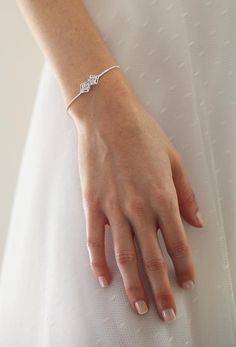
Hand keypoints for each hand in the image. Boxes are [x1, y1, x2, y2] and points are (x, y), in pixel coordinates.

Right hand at [71, 74, 205, 321]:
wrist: (108, 118)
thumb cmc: (142, 135)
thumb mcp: (174, 160)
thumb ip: (186, 195)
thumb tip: (197, 222)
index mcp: (162, 196)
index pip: (177, 242)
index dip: (185, 267)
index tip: (188, 284)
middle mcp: (138, 207)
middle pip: (152, 257)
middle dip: (162, 288)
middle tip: (167, 311)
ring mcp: (113, 207)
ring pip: (124, 255)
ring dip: (133, 284)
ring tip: (140, 305)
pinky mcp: (92, 204)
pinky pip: (95, 239)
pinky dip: (98, 262)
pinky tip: (104, 279)